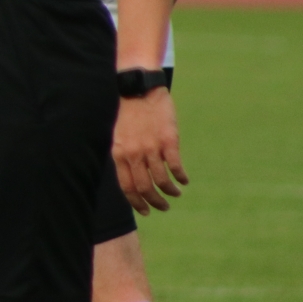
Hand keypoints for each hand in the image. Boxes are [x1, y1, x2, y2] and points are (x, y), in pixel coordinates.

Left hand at [112, 88, 188, 214]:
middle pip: (145, 188)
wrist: (139, 89)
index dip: (137, 203)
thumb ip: (124, 157)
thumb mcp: (118, 138)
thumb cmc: (129, 114)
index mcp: (119, 155)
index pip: (127, 187)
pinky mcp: (169, 140)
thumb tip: (130, 178)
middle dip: (155, 202)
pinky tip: (184, 180)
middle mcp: (134, 154)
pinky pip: (175, 166)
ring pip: (161, 181)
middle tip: (164, 207)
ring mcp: (151, 148)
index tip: (145, 211)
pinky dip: (180, 177)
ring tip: (175, 194)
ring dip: (170, 192)